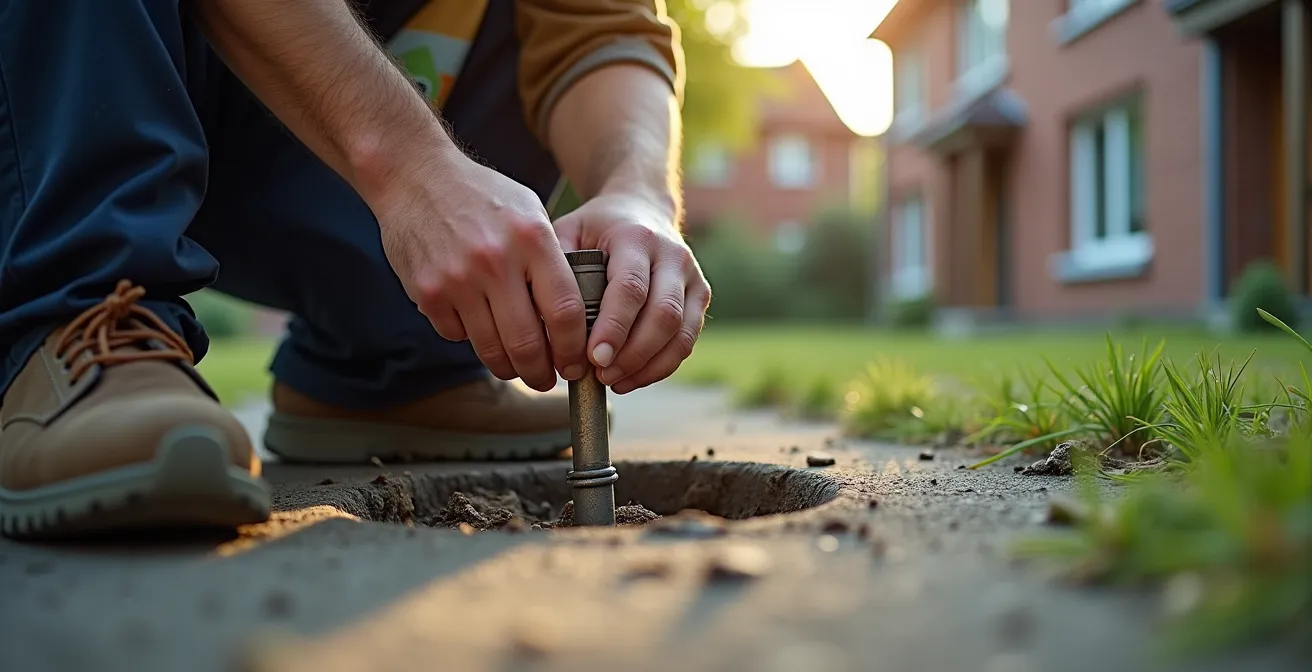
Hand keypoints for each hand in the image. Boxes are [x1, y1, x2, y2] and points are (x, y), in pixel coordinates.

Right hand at [375, 156, 587, 391]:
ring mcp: (458, 279)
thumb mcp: (530, 212)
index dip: (574, 349)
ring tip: (518, 370)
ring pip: (491, 348)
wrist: (415, 175)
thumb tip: (572, 318)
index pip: (565, 312)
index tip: (577, 363)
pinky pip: (457, 335)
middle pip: (528, 343)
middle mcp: (497, 261)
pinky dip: (470, 340)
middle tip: (548, 380)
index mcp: (533, 240)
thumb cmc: (481, 195)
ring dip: (509, 369)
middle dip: (542, 374)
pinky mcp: (428, 292)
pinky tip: (478, 329)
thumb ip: (551, 260)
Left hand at [553, 192, 710, 393]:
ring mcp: (691, 277)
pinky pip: (687, 340)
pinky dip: (661, 366)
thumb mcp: (570, 229)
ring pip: (680, 333)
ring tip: (614, 381)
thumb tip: (542, 313)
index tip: (593, 358)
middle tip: (601, 375)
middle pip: (663, 315)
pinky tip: (633, 377)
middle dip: (632, 353)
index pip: (631, 288)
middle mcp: (672, 255)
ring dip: (647, 365)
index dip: (614, 327)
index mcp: (636, 237)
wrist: (642, 207)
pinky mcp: (700, 296)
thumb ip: (556, 263)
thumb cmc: (598, 226)